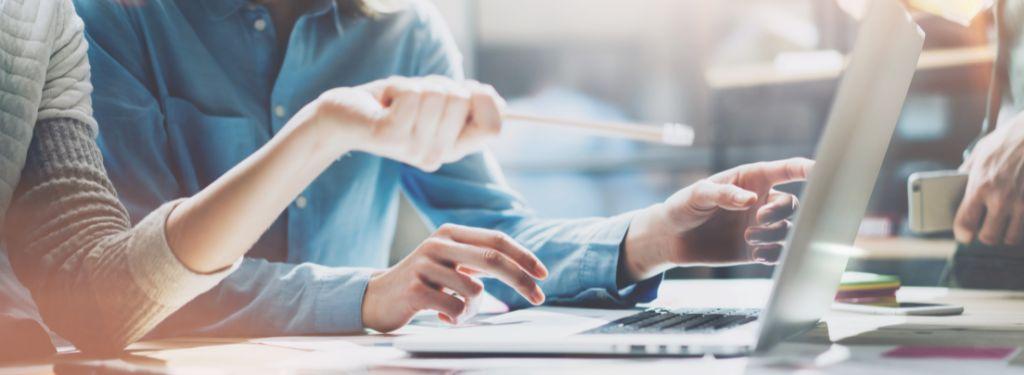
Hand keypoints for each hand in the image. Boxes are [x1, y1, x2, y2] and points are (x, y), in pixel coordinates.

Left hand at [301, 75, 504, 171]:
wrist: (342, 117)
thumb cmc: (391, 105)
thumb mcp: (435, 102)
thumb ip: (467, 102)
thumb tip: (498, 102)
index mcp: (452, 149)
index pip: (493, 128)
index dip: (484, 100)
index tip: (463, 91)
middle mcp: (437, 156)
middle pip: (463, 101)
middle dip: (439, 84)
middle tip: (414, 99)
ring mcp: (414, 149)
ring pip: (438, 94)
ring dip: (415, 84)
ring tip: (396, 102)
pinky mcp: (391, 136)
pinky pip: (413, 94)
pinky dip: (398, 86)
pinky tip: (384, 103)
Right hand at [361, 224, 547, 332]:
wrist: (376, 298)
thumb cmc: (422, 282)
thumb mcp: (450, 262)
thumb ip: (478, 260)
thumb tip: (522, 269)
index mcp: (450, 233)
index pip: (496, 240)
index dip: (523, 256)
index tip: (543, 274)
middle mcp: (438, 243)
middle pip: (493, 259)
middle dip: (521, 280)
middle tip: (539, 297)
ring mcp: (425, 265)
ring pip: (475, 291)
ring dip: (474, 309)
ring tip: (454, 311)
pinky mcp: (415, 289)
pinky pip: (455, 309)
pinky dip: (454, 318)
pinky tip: (438, 315)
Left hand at [621, 158, 813, 281]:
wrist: (671, 238)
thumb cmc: (683, 206)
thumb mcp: (697, 194)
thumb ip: (723, 194)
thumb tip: (751, 199)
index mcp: (751, 179)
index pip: (786, 170)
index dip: (807, 169)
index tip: (822, 170)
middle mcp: (761, 201)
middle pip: (792, 204)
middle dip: (779, 213)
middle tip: (758, 219)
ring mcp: (759, 226)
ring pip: (787, 230)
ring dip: (773, 234)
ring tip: (747, 237)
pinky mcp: (755, 249)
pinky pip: (777, 253)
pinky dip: (773, 254)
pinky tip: (757, 253)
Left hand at [954, 116, 1023, 245]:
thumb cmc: (1007, 141)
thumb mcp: (980, 153)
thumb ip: (967, 173)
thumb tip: (955, 188)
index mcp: (981, 187)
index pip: (965, 224)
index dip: (962, 234)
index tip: (963, 235)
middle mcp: (1002, 199)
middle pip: (989, 237)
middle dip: (984, 235)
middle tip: (984, 228)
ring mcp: (1023, 203)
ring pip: (1011, 237)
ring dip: (1005, 233)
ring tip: (1002, 224)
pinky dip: (1022, 225)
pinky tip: (1018, 215)